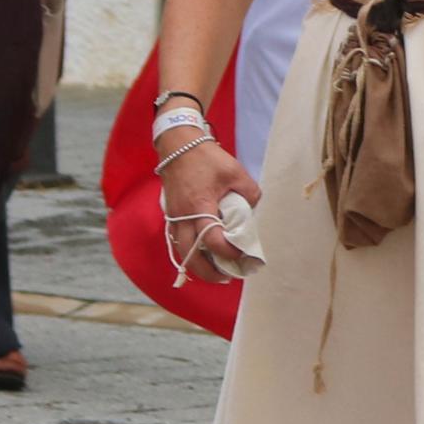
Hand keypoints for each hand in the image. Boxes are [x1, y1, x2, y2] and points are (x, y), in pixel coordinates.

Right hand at [152, 123, 261, 279]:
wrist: (177, 145)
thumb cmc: (206, 157)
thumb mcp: (235, 171)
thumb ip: (249, 192)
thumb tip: (252, 209)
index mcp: (199, 206)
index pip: (211, 239)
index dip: (228, 252)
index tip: (242, 254)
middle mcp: (182, 216)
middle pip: (190, 254)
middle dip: (208, 271)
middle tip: (225, 278)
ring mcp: (173, 216)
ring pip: (180, 251)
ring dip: (196, 265)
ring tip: (214, 273)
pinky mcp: (171, 214)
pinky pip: (176, 241)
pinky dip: (187, 253)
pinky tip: (200, 257)